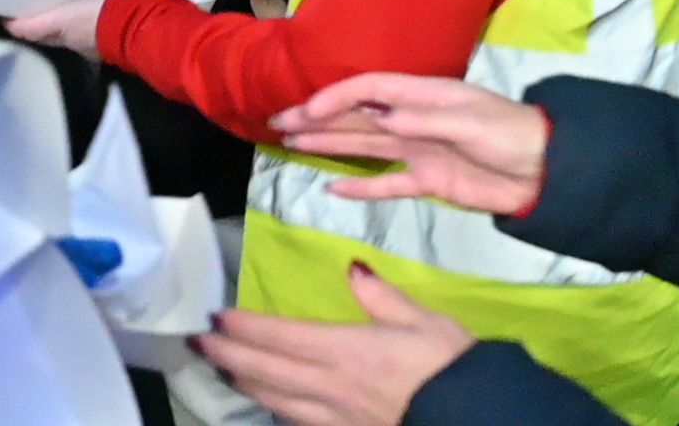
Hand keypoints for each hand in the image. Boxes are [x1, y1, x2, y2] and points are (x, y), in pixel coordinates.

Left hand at [5, 0, 120, 58]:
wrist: (143, 29)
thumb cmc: (118, 5)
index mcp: (61, 21)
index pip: (26, 28)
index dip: (12, 23)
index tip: (6, 15)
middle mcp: (66, 38)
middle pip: (38, 36)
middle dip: (29, 26)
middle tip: (26, 11)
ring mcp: (79, 48)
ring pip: (55, 40)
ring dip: (49, 29)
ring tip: (49, 14)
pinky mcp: (93, 54)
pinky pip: (72, 42)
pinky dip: (67, 33)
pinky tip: (73, 22)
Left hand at [196, 264, 474, 425]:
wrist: (480, 420)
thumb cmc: (452, 369)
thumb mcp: (424, 321)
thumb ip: (382, 297)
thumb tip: (353, 267)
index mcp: (346, 350)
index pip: (280, 336)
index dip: (244, 327)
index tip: (217, 317)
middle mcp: (330, 386)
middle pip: (265, 371)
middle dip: (227, 356)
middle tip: (198, 343)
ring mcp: (335, 418)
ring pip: (276, 401)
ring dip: (245, 383)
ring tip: (222, 370)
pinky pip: (300, 424)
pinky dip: (276, 411)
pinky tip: (269, 405)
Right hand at [268, 73, 549, 215]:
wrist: (550, 173)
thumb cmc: (513, 135)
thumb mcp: (472, 122)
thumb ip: (426, 120)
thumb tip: (381, 117)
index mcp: (423, 95)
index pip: (369, 90)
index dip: (336, 98)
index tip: (307, 111)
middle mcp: (413, 120)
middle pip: (357, 118)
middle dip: (317, 119)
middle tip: (279, 124)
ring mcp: (419, 151)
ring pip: (364, 147)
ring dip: (329, 145)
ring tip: (291, 145)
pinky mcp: (429, 182)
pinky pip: (388, 184)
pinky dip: (363, 188)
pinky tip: (334, 189)